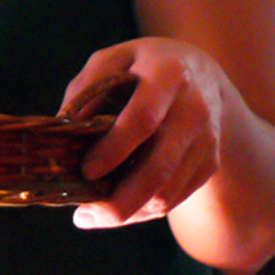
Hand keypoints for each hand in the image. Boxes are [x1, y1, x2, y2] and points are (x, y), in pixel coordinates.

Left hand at [58, 38, 226, 229]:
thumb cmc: (145, 66)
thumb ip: (87, 87)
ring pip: (166, 193)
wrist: (202, 74)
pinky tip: (119, 205)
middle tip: (84, 215)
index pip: (142, 119)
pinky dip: (143, 211)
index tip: (86, 171)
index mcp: (168, 73)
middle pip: (158, 169)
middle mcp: (195, 108)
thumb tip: (63, 130)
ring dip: (128, 213)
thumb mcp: (114, 58)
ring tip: (94, 214)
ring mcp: (206, 139)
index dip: (113, 149)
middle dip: (119, 202)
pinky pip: (174, 199)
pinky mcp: (210, 163)